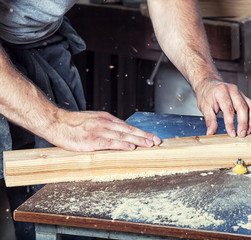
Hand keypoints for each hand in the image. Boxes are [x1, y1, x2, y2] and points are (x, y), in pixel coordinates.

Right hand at [45, 110, 161, 150]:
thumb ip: (106, 126)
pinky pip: (109, 143)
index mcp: (106, 119)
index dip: (141, 132)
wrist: (55, 122)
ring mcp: (99, 131)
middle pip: (129, 130)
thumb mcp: (93, 120)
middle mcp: (105, 123)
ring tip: (149, 144)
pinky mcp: (91, 140)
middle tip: (157, 141)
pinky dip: (121, 145)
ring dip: (137, 141)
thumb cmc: (73, 123)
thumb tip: (119, 134)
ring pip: (122, 136)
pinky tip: (130, 148)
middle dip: (144, 136)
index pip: (128, 126)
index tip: (152, 137)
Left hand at [195, 79, 250, 136]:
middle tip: (241, 135)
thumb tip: (211, 133)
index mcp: (221, 91)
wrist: (209, 84)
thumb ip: (209, 120)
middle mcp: (233, 90)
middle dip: (244, 123)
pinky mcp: (244, 97)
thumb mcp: (204, 107)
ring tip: (247, 132)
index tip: (232, 134)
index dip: (231, 123)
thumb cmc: (206, 95)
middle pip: (242, 107)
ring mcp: (240, 93)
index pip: (228, 109)